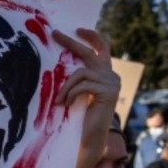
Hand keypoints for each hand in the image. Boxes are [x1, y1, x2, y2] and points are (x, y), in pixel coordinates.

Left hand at [52, 29, 119, 167]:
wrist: (88, 138)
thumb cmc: (79, 118)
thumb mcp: (77, 92)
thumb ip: (76, 78)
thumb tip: (59, 63)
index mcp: (105, 75)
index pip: (101, 50)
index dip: (91, 37)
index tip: (77, 29)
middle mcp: (112, 76)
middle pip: (91, 53)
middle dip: (72, 42)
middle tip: (55, 33)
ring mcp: (112, 83)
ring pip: (81, 73)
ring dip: (66, 87)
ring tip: (61, 101)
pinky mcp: (108, 91)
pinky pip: (82, 85)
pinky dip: (71, 94)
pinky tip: (67, 104)